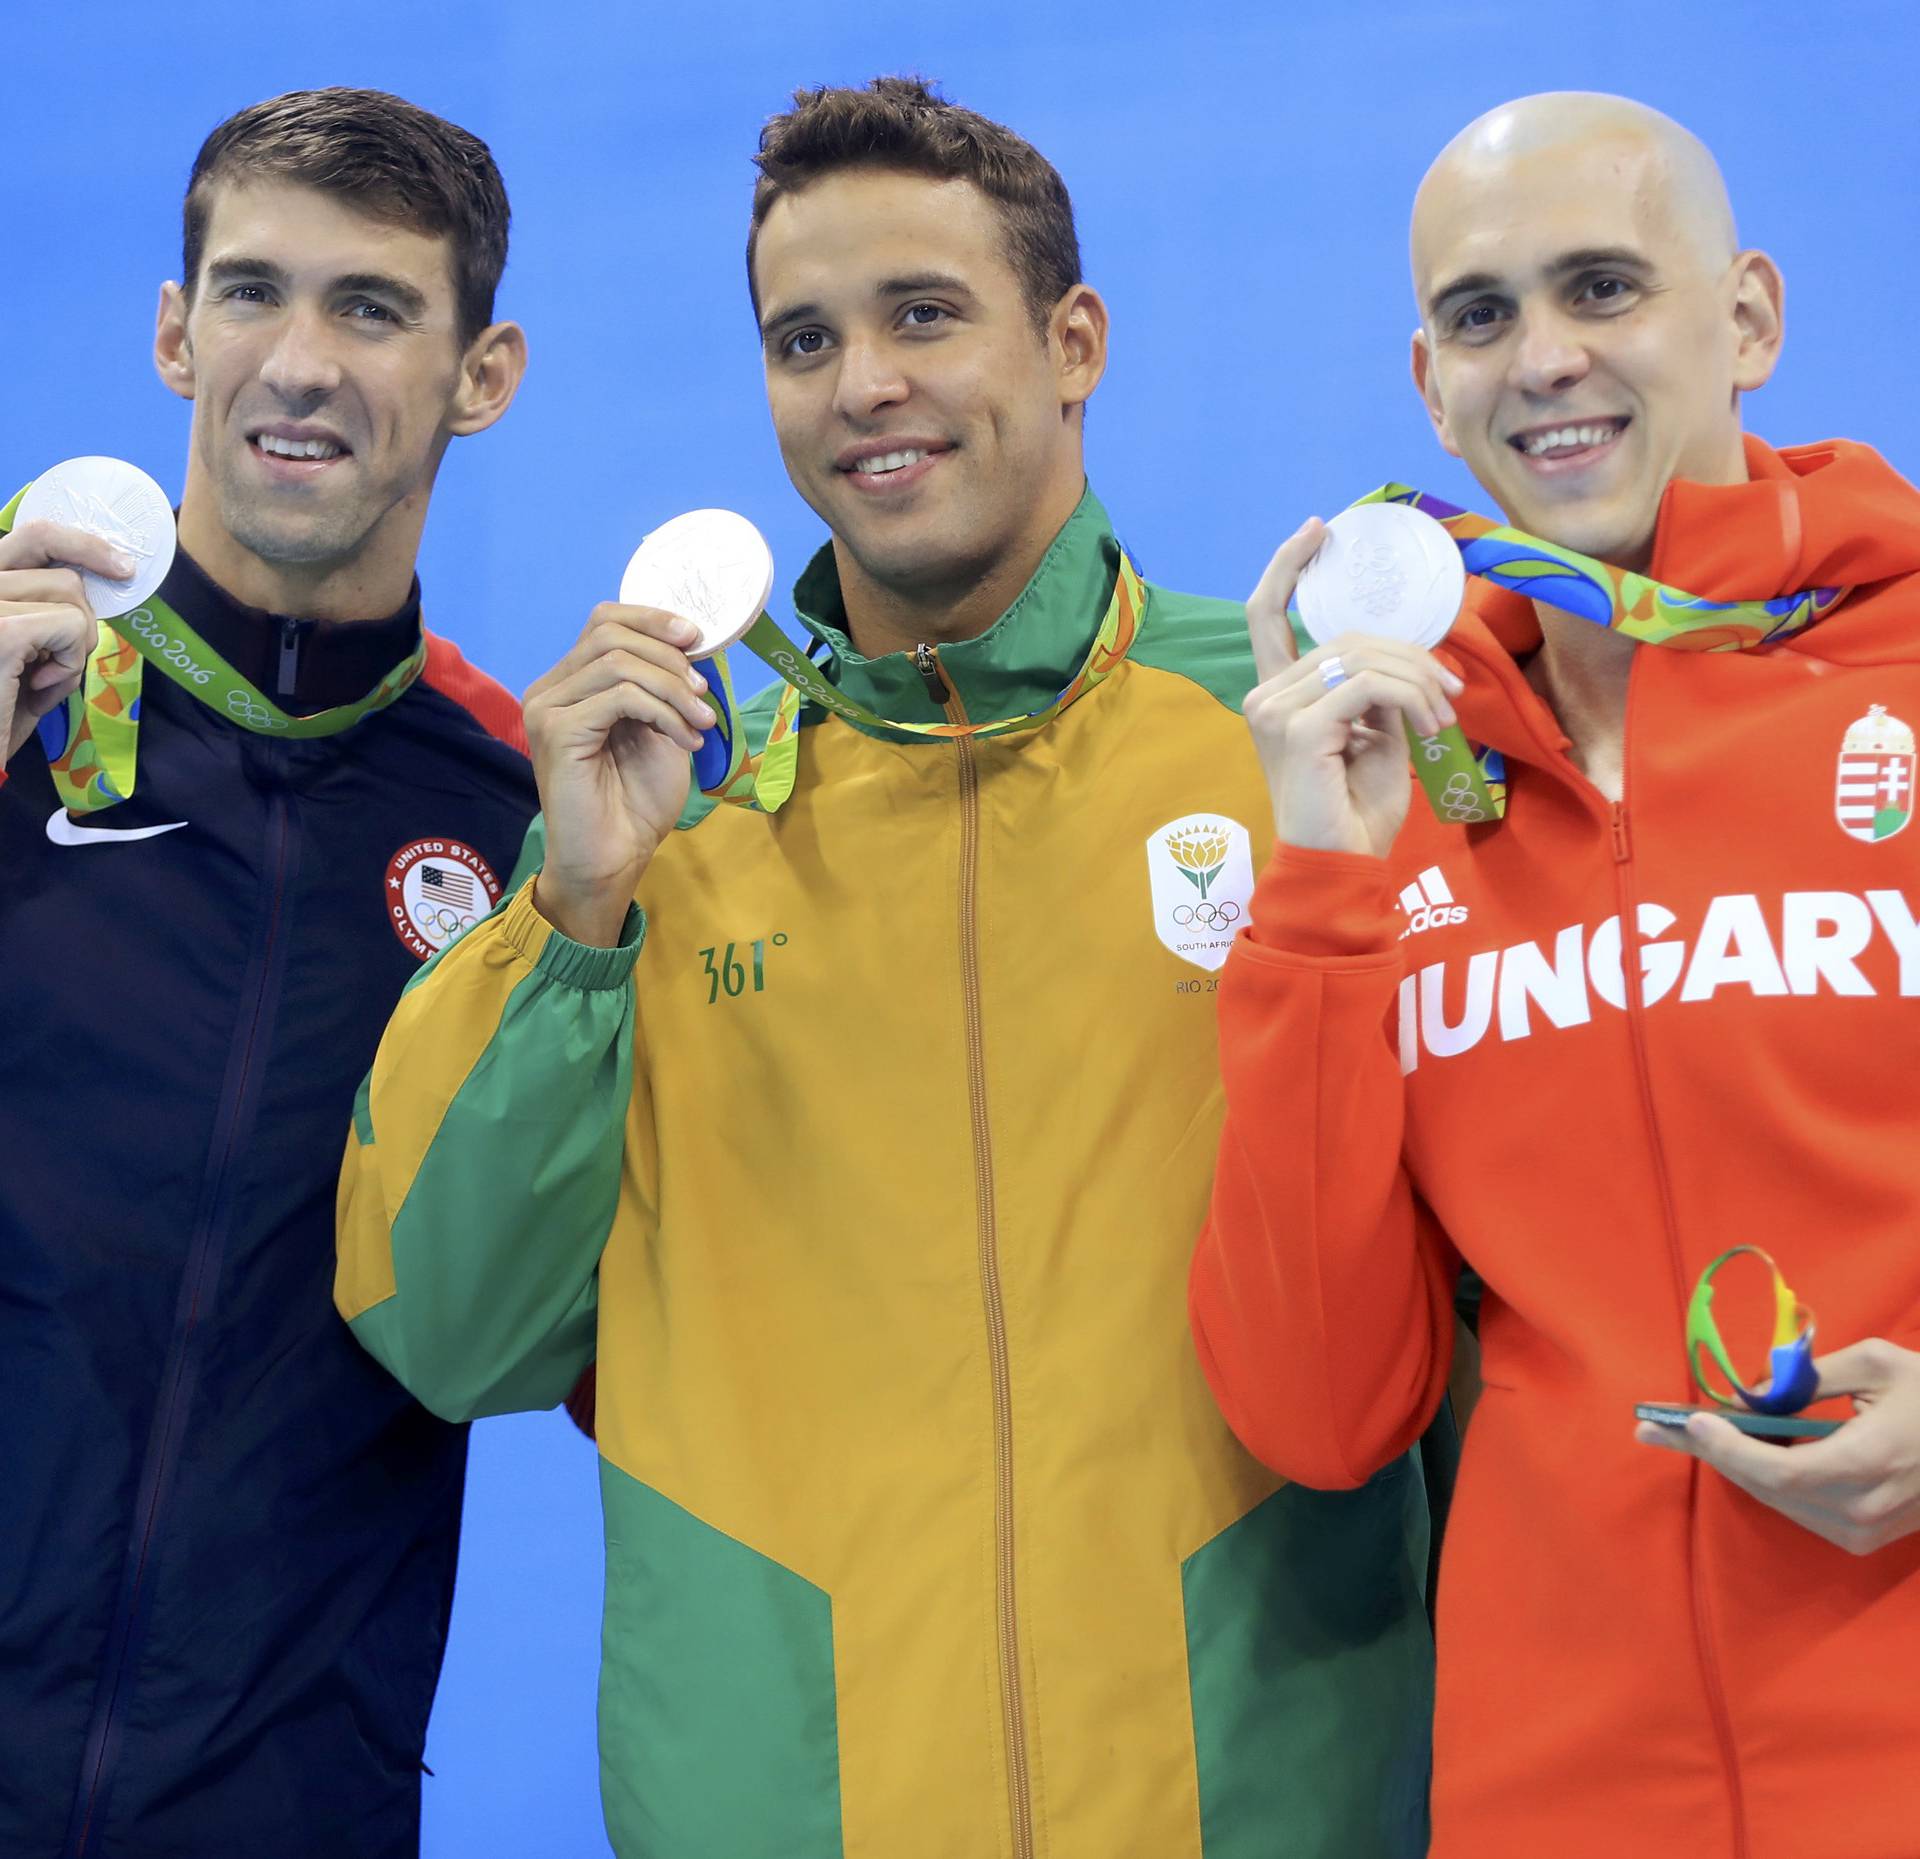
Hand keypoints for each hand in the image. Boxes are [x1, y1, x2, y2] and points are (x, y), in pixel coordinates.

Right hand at [0, 520, 132, 762]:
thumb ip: (43, 612)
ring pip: (67, 592)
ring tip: (37, 679)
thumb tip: (98, 580)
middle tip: (71, 649)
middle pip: (52, 553)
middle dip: (81, 603)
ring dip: (72, 643)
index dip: (80, 541)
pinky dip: (69, 662)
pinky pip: (70, 626)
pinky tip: (37, 689)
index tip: (121, 566)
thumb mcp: (22, 653)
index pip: (31, 534)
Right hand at [523, 602, 717, 945]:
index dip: (653, 618)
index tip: (699, 637)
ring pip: (619, 663)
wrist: (614, 861)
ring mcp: (547, 709)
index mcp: (571, 684)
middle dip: (669, 656)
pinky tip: (685, 739)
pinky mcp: (557, 731)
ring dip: (674, 689)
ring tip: (703, 722)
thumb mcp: (662, 730)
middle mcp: (550, 690)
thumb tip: (694, 642)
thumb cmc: (635, 804)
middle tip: (704, 693)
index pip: (605, 621)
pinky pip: (619, 697)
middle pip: (610, 632)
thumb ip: (665, 687)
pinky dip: (663, 712)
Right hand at [1243, 519, 1464, 856]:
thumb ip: (1376, 692)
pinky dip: (1410, 698)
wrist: (1341, 866)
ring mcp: (1277, 711)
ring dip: (1418, 681)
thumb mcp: (1375, 738)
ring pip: (1362, 657)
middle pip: (1345, 636)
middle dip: (1410, 656)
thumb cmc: (1355, 813)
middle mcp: (1265, 696)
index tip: (1320, 528)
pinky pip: (1368, 685)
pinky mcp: (1301, 728)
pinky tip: (1430, 727)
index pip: (1266, 614)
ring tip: (1444, 718)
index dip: (1287, 564)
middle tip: (1451, 692)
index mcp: (1276, 695)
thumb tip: (1405, 661)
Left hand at [1635, 1339, 1919, 1553]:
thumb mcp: (1878, 1364)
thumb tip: (1755, 1384)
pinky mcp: (1865, 1537)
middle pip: (1768, 1489)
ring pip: (1777, 1501)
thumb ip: (1811, 1376)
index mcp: (1871, 1464)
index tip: (1692, 1421)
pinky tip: (1734, 1451)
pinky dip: (1763, 1479)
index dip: (1730, 1450)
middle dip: (1709, 1455)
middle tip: (1652, 1429)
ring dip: (1729, 1467)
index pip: (1781, 1471)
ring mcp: (1866, 1531)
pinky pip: (1797, 1508)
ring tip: (1681, 1435)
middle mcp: (1865, 1509)